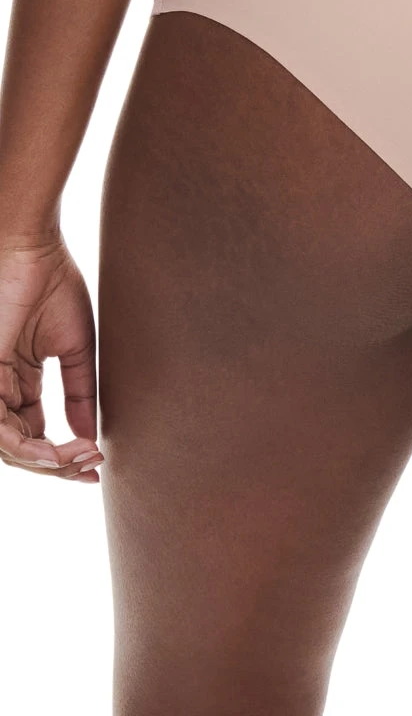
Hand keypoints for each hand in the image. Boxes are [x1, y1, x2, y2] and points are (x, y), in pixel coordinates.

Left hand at [0, 233, 103, 481]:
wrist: (31, 249)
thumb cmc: (51, 284)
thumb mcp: (74, 348)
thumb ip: (79, 392)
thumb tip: (89, 435)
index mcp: (15, 379)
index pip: (32, 431)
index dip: (63, 454)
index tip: (98, 461)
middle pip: (20, 446)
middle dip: (58, 464)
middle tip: (92, 466)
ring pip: (6, 446)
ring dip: (46, 461)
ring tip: (81, 459)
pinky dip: (27, 447)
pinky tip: (58, 451)